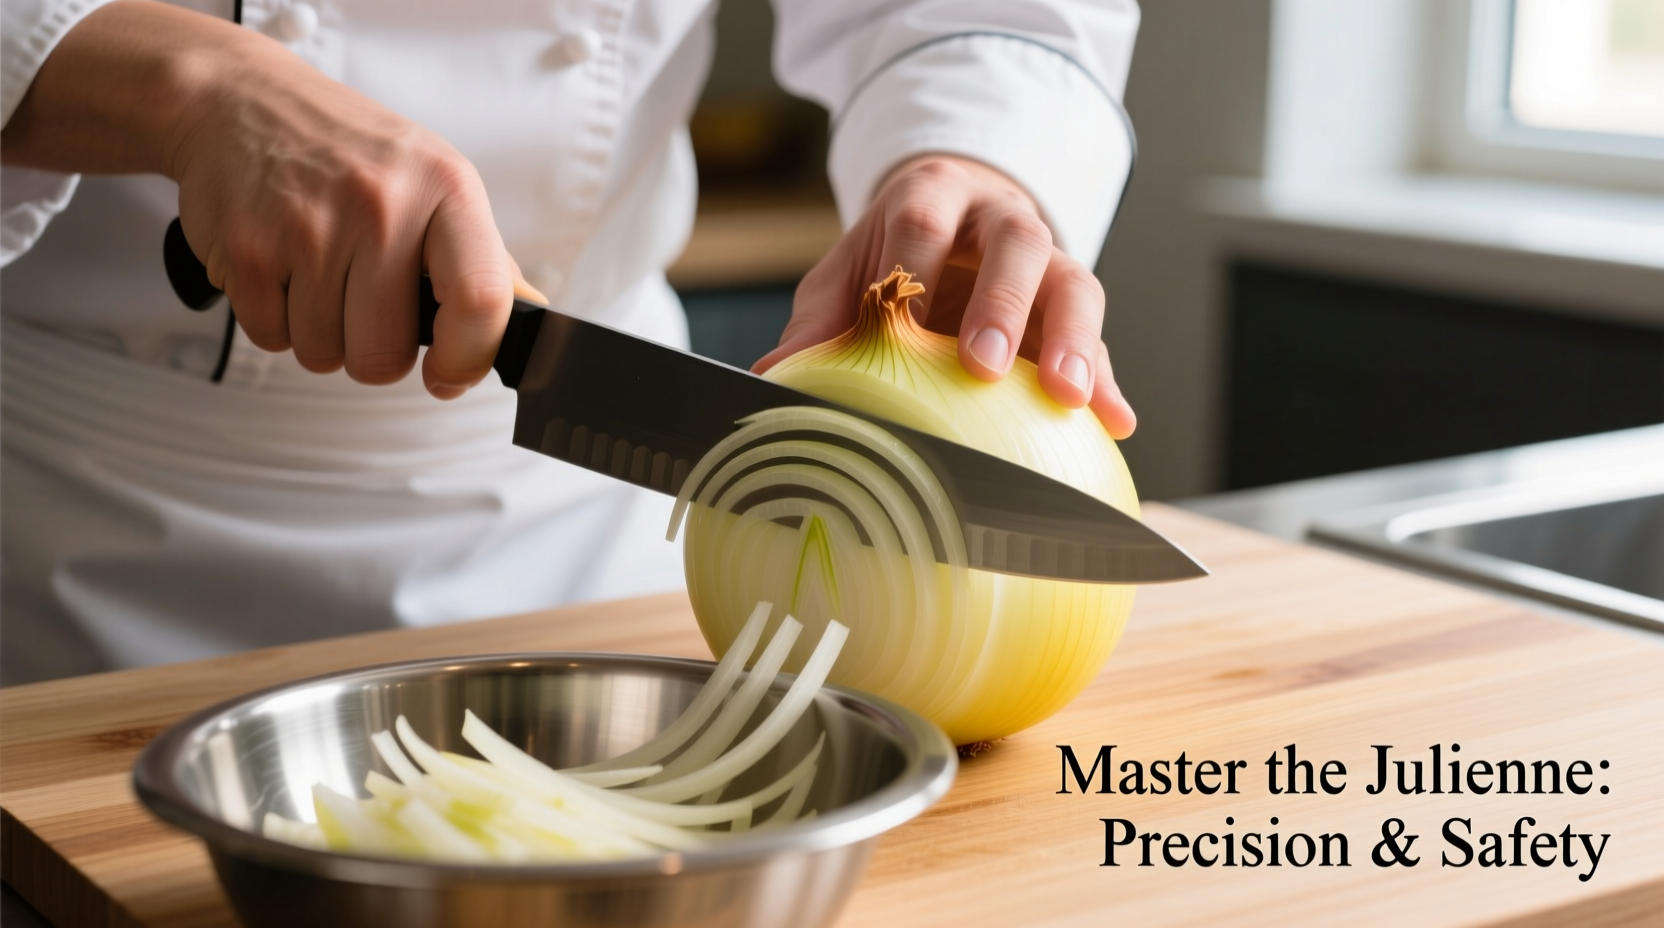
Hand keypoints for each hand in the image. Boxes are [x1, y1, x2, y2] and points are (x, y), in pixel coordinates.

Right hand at [2, 1, 520, 398]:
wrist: (238, 100)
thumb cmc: (347, 149)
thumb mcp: (433, 179)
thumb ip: (482, 255)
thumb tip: (532, 313)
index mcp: (445, 188)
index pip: (481, 301)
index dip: (469, 359)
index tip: (449, 373)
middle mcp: (380, 205)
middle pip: (385, 356)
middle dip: (375, 349)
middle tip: (365, 303)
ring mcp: (309, 229)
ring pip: (326, 354)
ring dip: (323, 333)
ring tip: (320, 272)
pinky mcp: (246, 250)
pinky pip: (273, 339)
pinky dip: (277, 319)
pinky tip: (284, 267)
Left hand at [753, 155, 1135, 438]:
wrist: (953, 222)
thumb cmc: (894, 256)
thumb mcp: (849, 272)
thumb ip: (819, 319)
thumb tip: (772, 375)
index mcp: (934, 196)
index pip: (925, 221)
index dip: (916, 267)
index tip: (904, 323)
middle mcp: (999, 219)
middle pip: (1015, 244)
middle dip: (1001, 301)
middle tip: (983, 362)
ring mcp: (1047, 260)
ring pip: (1073, 284)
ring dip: (1073, 340)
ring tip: (1068, 396)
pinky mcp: (1071, 306)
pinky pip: (1101, 339)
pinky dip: (1108, 380)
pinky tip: (1114, 421)